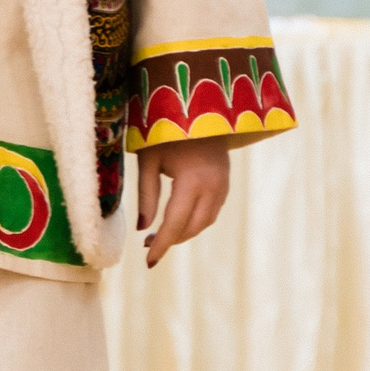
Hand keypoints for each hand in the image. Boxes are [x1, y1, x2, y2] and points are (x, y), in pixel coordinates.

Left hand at [136, 138, 231, 266]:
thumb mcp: (149, 160)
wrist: (200, 109)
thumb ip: (146, 195)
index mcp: (192, 180)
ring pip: (204, 222)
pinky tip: (178, 220)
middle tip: (148, 245)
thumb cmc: (167, 130)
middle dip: (171, 240)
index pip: (175, 223)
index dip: (161, 244)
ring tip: (160, 235)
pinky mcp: (226, 182)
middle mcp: (213, 186)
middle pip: (192, 227)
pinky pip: (212, 211)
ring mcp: (223, 185)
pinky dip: (195, 221)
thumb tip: (143, 229)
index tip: (148, 261)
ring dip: (184, 233)